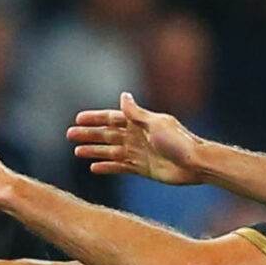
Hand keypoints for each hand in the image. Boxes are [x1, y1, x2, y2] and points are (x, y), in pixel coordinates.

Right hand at [71, 94, 202, 185]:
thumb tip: (122, 95)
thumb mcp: (155, 124)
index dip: (95, 118)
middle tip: (70, 135)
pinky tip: (94, 168)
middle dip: (90, 135)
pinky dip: (107, 167)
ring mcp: (139, 153)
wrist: (195, 164)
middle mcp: (137, 136)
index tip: (78, 119)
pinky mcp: (142, 169)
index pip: (112, 119)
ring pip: (111, 151)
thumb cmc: (178, 141)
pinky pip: (120, 167)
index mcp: (140, 123)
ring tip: (77, 152)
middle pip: (108, 135)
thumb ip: (136, 113)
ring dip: (94, 151)